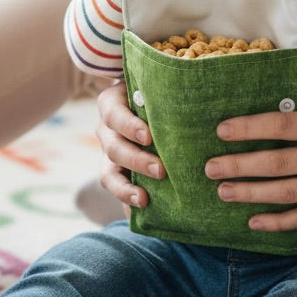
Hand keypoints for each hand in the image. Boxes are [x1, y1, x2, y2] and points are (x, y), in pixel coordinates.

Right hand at [95, 81, 165, 207]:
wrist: (146, 101)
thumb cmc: (154, 91)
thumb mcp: (153, 86)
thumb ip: (162, 93)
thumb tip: (191, 94)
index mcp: (111, 104)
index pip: (114, 115)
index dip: (129, 126)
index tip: (148, 136)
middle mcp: (106, 129)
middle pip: (112, 148)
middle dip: (136, 161)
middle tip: (161, 170)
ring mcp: (109, 152)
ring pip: (108, 174)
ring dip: (126, 188)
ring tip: (144, 200)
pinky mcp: (115, 171)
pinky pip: (116, 190)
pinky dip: (125, 201)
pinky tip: (141, 210)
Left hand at [204, 102, 296, 231]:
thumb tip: (273, 111)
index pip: (281, 124)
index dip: (249, 128)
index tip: (222, 130)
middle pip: (276, 161)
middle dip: (239, 165)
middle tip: (210, 168)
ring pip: (286, 192)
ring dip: (251, 193)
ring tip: (223, 192)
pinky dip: (278, 222)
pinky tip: (254, 221)